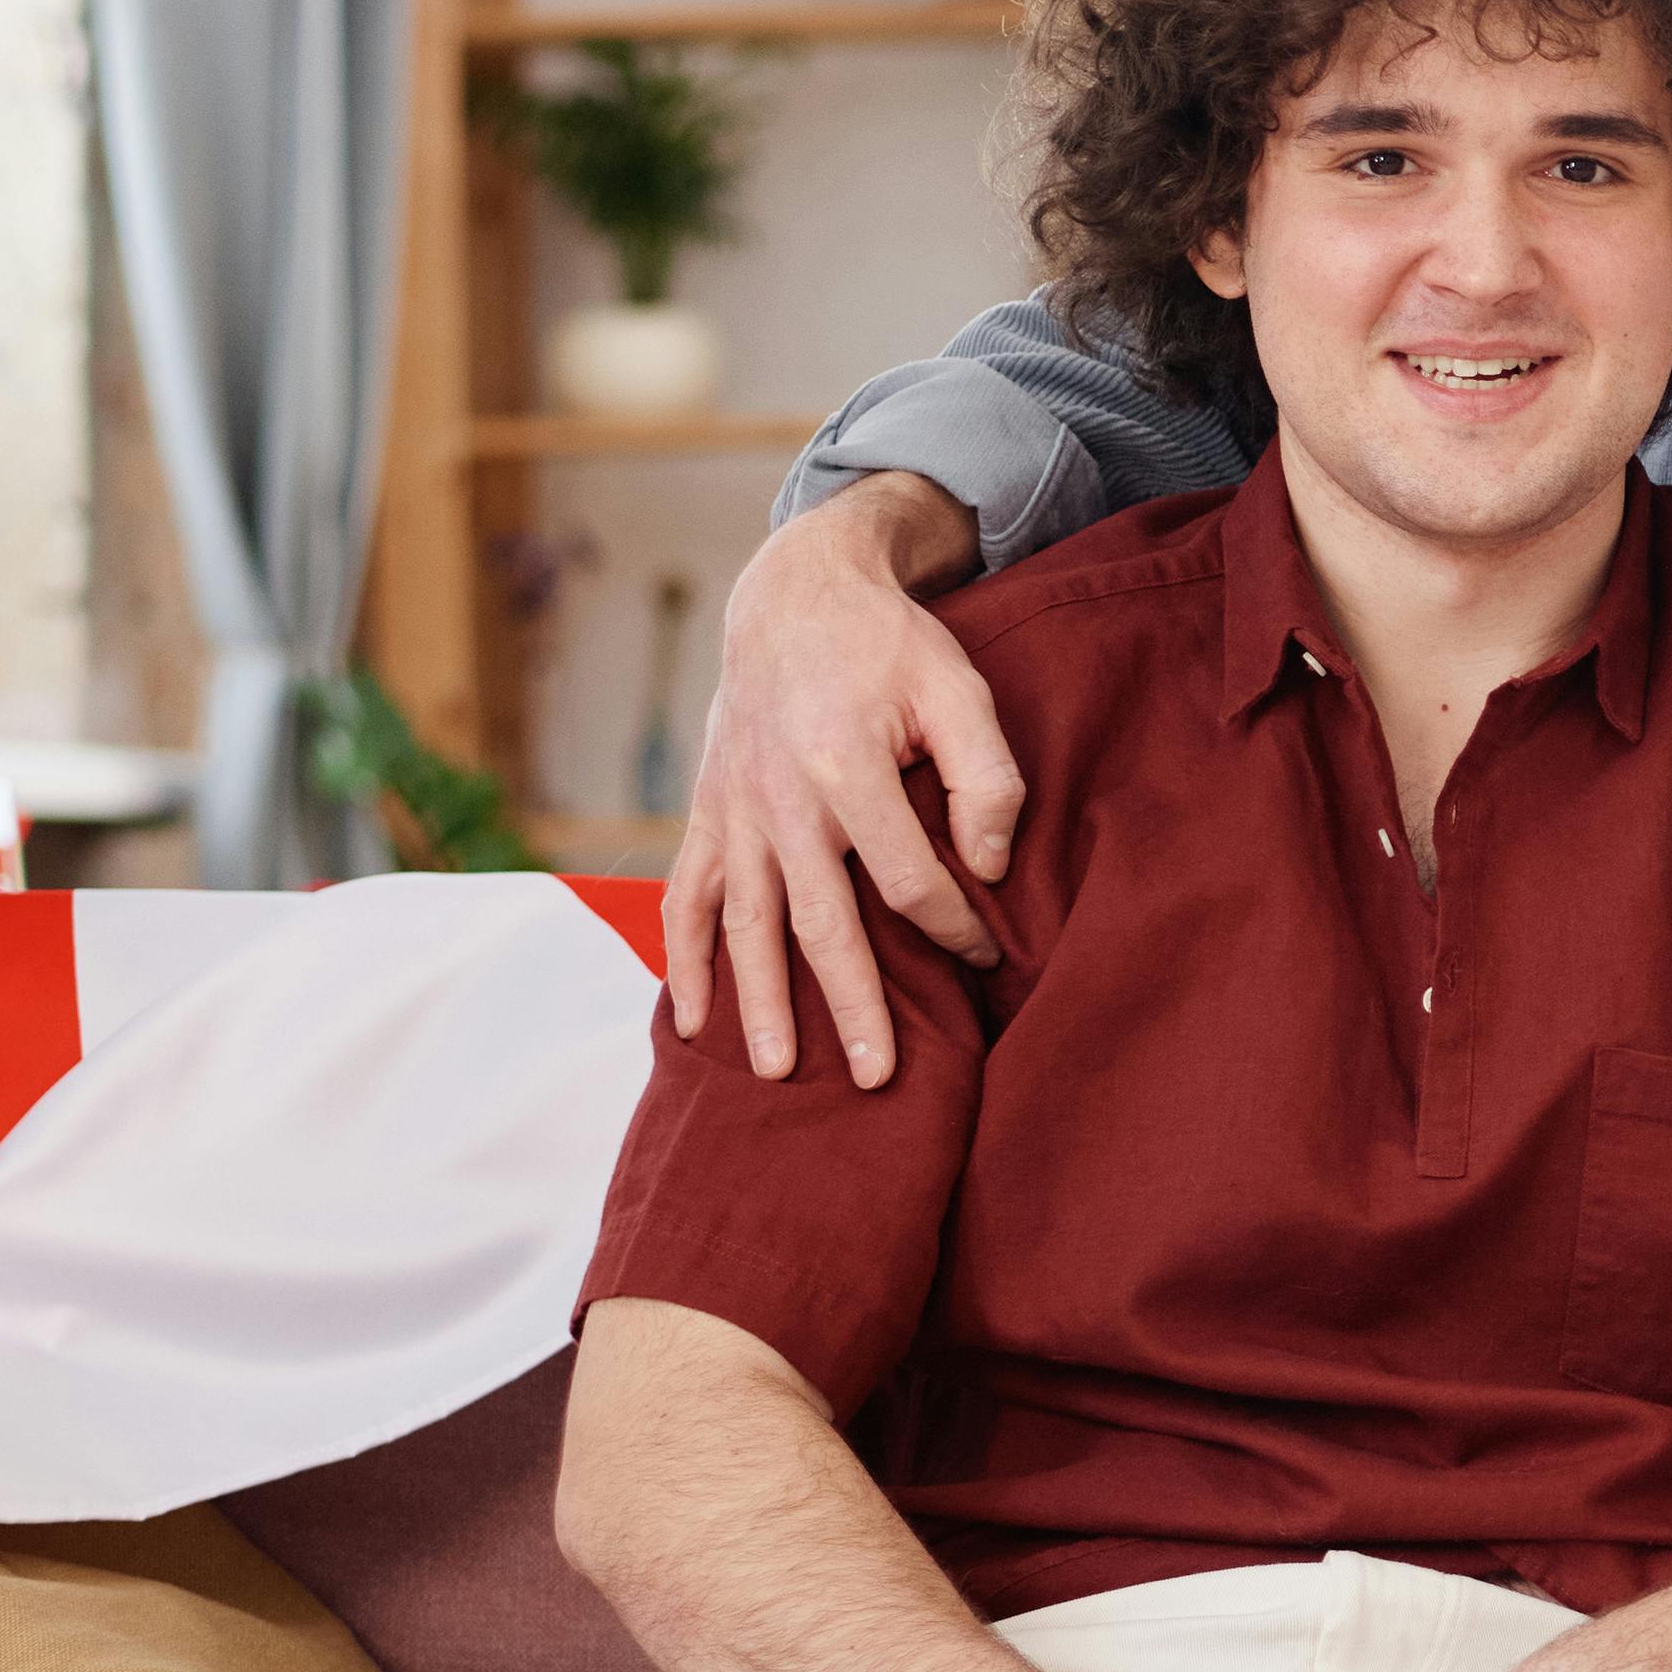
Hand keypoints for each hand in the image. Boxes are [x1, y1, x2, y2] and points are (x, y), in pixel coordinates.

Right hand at [660, 473, 1021, 1090]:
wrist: (796, 596)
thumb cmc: (891, 646)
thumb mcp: (959, 687)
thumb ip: (987, 776)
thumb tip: (987, 866)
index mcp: (845, 764)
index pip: (905, 878)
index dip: (951, 926)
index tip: (986, 957)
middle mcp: (779, 798)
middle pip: (820, 922)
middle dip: (851, 1005)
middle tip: (876, 1076)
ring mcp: (735, 811)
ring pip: (745, 925)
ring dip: (760, 1002)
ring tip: (777, 1072)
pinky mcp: (708, 814)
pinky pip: (687, 898)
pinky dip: (685, 961)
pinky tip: (693, 1022)